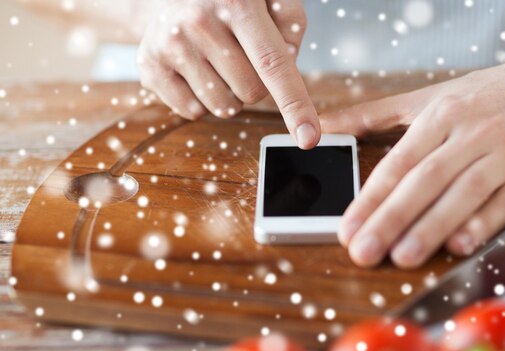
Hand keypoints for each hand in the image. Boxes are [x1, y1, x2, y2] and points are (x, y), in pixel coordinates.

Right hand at [137, 0, 319, 148]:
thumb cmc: (229, 0)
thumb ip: (291, 25)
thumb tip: (289, 65)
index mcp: (237, 3)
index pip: (274, 64)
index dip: (295, 105)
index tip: (309, 139)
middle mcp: (200, 22)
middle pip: (253, 93)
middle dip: (257, 83)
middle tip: (241, 55)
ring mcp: (172, 45)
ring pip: (225, 108)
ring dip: (230, 94)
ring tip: (217, 60)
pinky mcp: (150, 66)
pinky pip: (194, 112)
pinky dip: (202, 100)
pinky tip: (195, 69)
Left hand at [321, 54, 504, 268]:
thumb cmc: (487, 96)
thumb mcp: (427, 98)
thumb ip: (372, 115)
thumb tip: (324, 127)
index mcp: (440, 116)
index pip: (397, 163)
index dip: (369, 199)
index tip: (347, 229)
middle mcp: (471, 134)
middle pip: (424, 181)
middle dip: (391, 219)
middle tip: (363, 251)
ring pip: (464, 193)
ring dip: (432, 226)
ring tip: (403, 256)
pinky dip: (484, 224)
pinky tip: (460, 245)